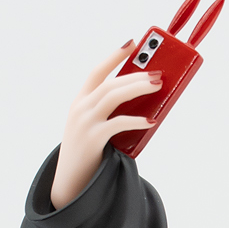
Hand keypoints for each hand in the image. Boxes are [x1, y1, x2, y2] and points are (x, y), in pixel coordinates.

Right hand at [49, 42, 163, 209]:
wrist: (71, 183)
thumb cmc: (87, 155)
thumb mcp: (92, 128)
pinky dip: (135, 121)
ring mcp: (85, 122)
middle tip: (157, 73)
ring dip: (137, 88)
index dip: (114, 56)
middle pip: (110, 83)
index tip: (131, 43)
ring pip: (113, 96)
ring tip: (157, 86)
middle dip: (135, 75)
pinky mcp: (93, 139)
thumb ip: (108, 114)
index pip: (97, 72)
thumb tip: (142, 107)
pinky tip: (150, 121)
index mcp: (79, 102)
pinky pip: (117, 124)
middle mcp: (80, 108)